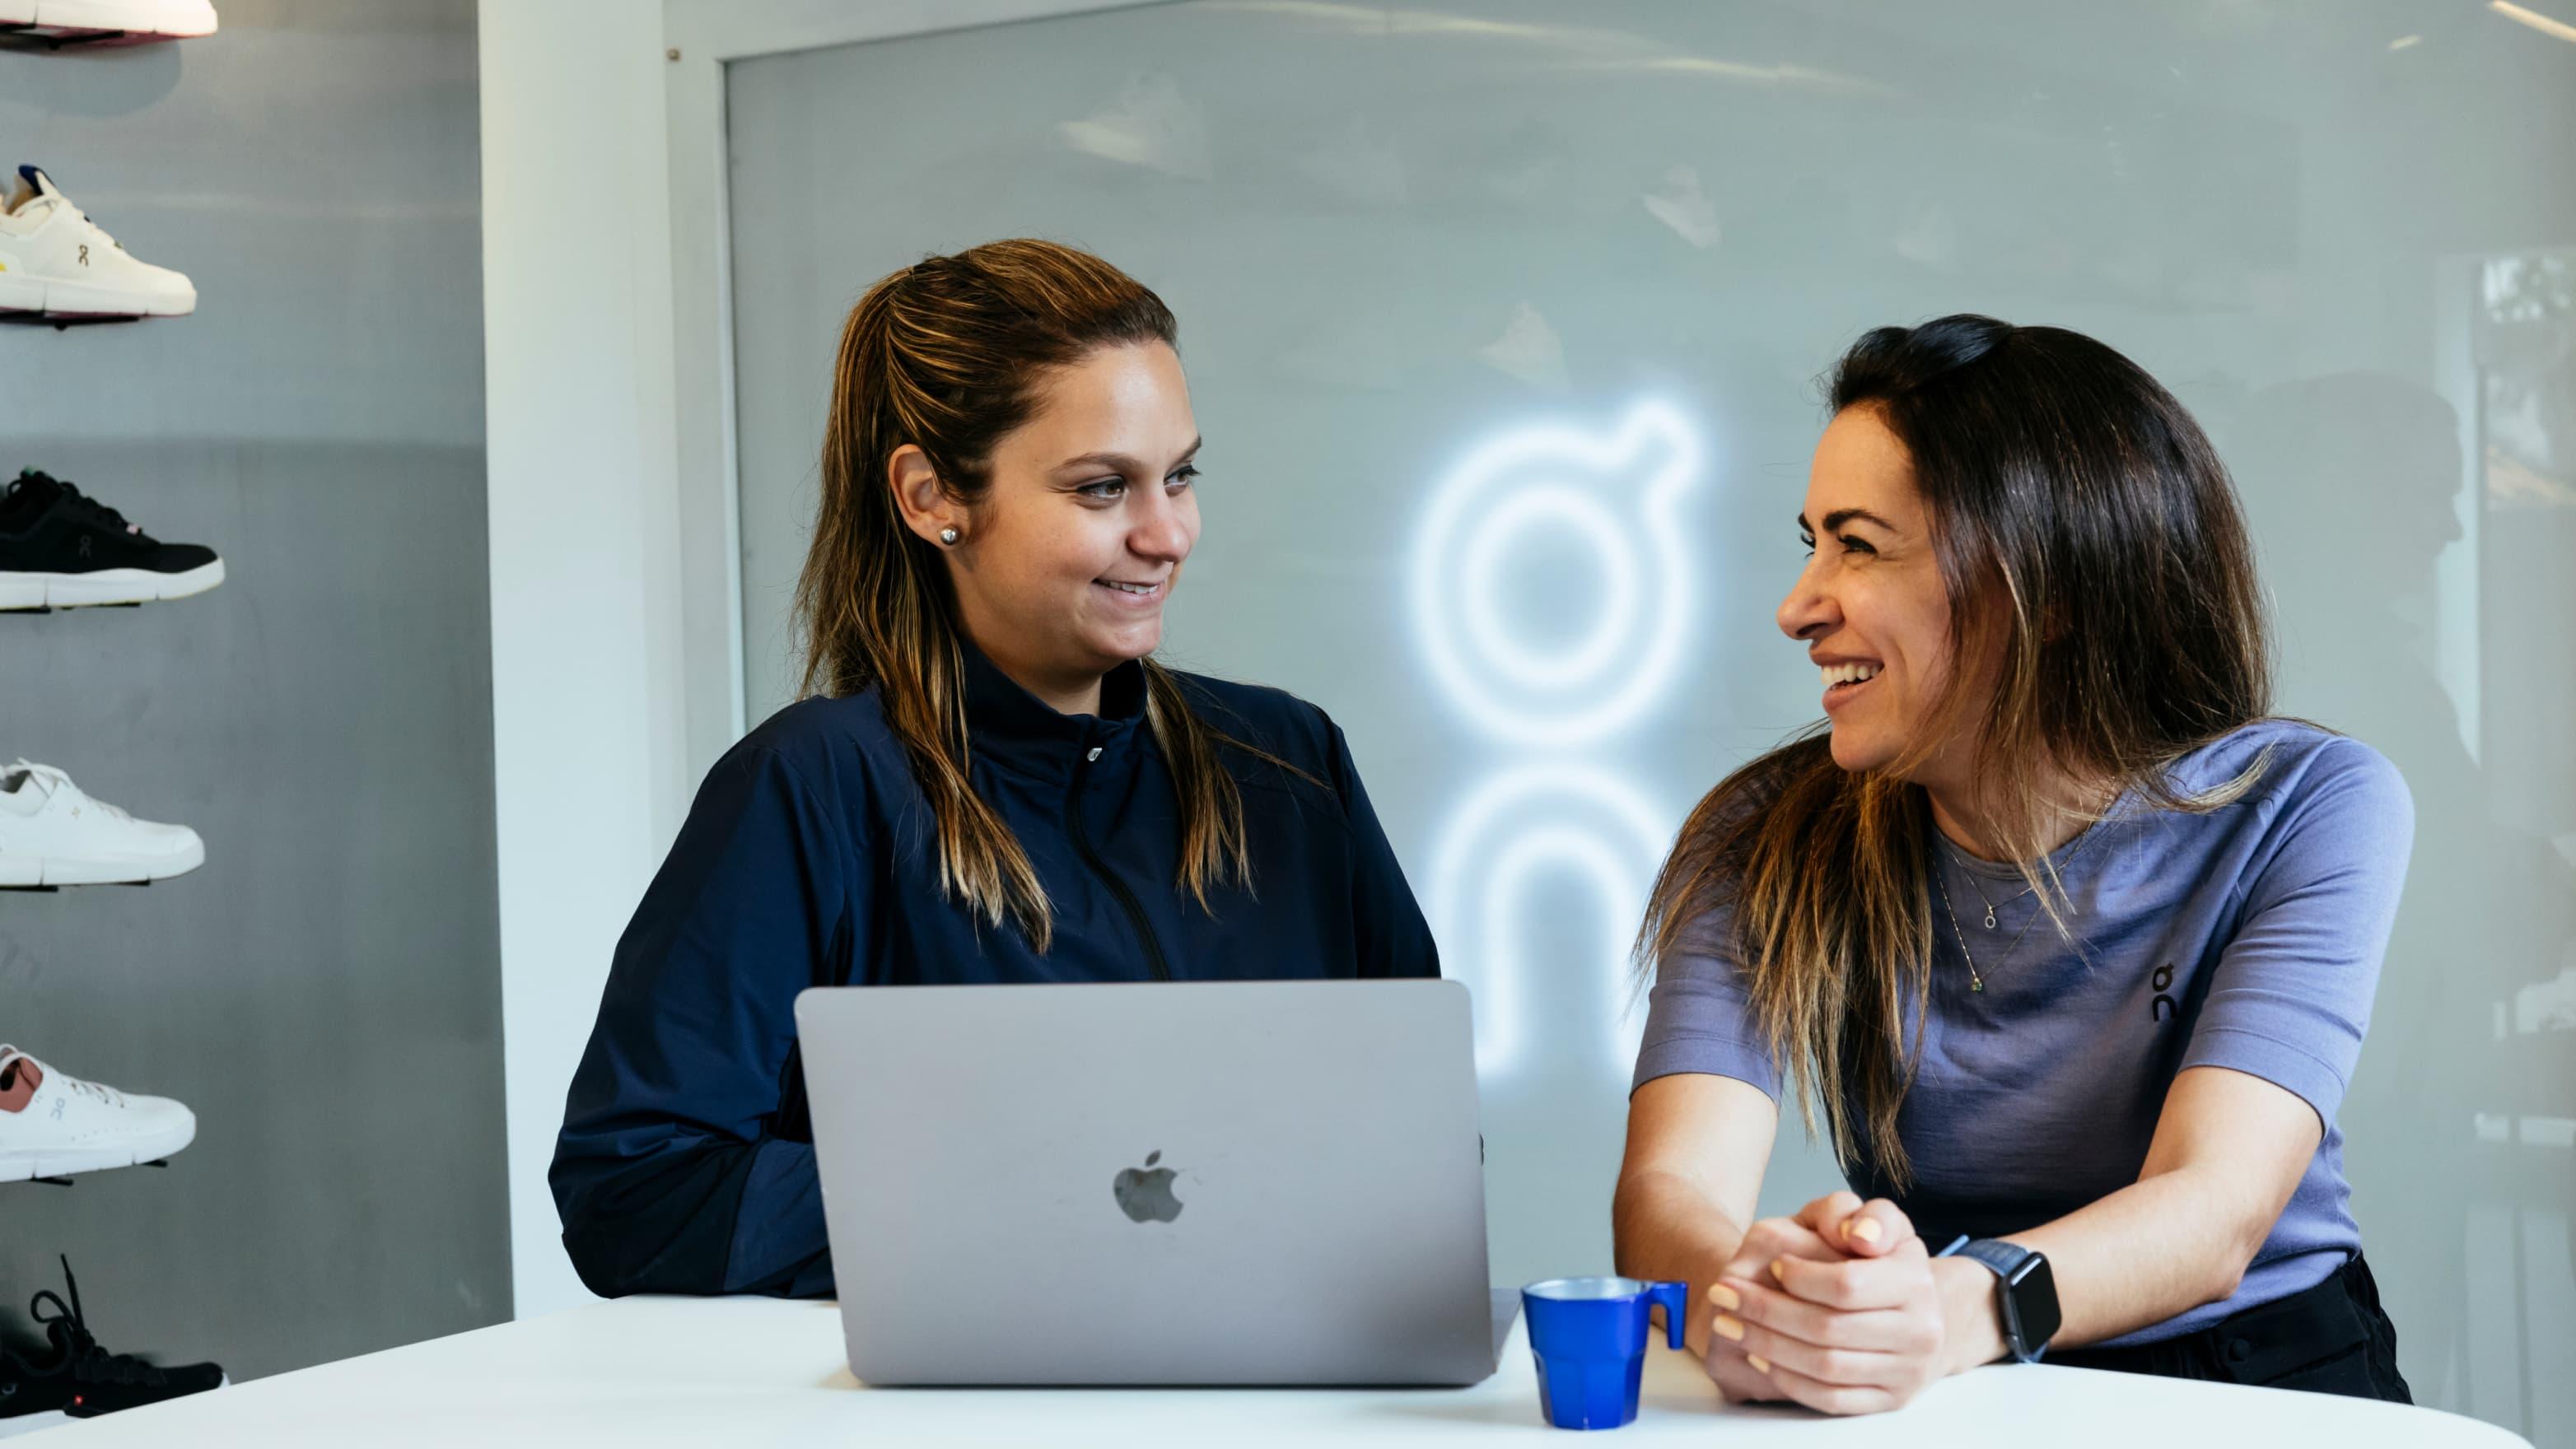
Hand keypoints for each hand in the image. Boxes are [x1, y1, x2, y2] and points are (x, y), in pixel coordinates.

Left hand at [1705, 1192, 1946, 1414]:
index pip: (1846, 1284)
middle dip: (1767, 1311)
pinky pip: (1830, 1398)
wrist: (1920, 1316)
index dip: (1801, 1276)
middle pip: (1828, 1328)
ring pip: (1825, 1367)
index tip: (1770, 1264)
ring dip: (1767, 1345)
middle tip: (1724, 1294)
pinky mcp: (1889, 1401)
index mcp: (1916, 1282)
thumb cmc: (1884, 1263)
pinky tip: (1758, 1357)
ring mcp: (1907, 1372)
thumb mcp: (1879, 1224)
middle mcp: (1920, 1332)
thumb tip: (1856, 1235)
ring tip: (1730, 1323)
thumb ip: (1860, 1214)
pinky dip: (1788, 1379)